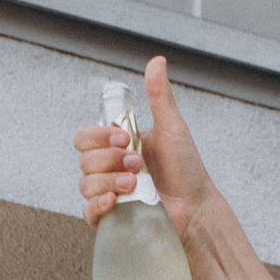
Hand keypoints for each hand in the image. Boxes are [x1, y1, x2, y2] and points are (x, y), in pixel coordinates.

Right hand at [74, 52, 213, 228]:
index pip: (86, 137)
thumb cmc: (187, 170)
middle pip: (83, 160)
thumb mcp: (172, 128)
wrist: (196, 207)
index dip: (100, 137)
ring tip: (135, 183)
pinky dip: (99, 204)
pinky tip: (116, 201)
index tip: (125, 138)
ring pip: (85, 184)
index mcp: (118, 146)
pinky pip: (88, 211)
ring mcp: (109, 193)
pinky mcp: (111, 218)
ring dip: (109, 181)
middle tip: (138, 164)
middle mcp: (110, 169)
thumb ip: (159, 96)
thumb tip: (157, 61)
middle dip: (109, 159)